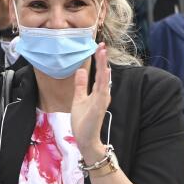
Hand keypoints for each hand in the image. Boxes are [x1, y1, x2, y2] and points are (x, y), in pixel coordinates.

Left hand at [72, 44, 110, 162]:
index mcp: (97, 92)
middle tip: (102, 45)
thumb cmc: (83, 120)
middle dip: (103, 60)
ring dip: (103, 68)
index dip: (99, 60)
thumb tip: (80, 70)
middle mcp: (102, 95)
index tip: (99, 47)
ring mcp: (101, 101)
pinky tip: (104, 75)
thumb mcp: (79, 99)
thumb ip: (80, 85)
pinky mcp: (99, 109)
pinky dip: (103, 85)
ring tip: (103, 55)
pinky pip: (102, 95)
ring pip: (104, 81)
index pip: (99, 73)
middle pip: (103, 74)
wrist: (85, 138)